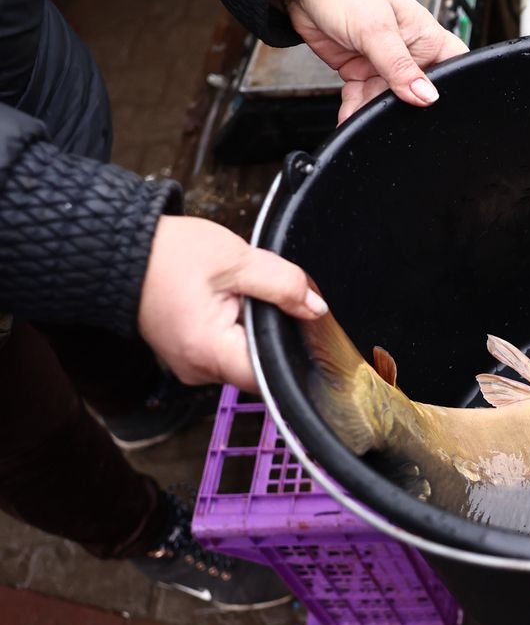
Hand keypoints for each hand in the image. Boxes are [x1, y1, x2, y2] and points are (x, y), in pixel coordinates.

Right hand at [137, 216, 328, 391]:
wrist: (118, 250)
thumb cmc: (166, 255)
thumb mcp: (237, 260)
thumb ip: (283, 285)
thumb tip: (315, 309)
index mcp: (209, 352)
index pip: (271, 375)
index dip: (295, 351)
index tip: (306, 328)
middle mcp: (199, 369)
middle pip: (260, 364)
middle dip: (273, 332)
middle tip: (268, 296)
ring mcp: (192, 364)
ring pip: (245, 354)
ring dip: (254, 327)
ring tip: (241, 294)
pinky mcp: (189, 352)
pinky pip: (227, 347)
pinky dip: (237, 326)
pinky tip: (230, 300)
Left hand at [278, 0, 468, 123]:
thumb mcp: (375, 29)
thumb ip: (399, 66)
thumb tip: (426, 96)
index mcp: (426, 36)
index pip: (454, 68)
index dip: (453, 90)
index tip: (441, 111)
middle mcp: (409, 52)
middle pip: (417, 92)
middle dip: (403, 108)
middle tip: (389, 118)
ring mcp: (383, 63)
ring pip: (386, 99)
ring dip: (373, 112)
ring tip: (361, 120)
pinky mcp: (360, 70)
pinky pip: (362, 97)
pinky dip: (354, 109)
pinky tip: (349, 117)